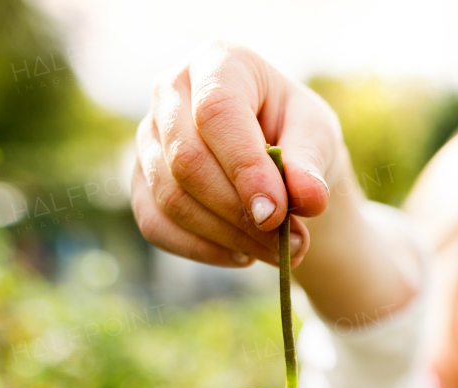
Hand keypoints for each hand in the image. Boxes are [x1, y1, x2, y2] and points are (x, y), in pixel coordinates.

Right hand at [132, 41, 340, 267]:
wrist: (275, 149)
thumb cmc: (295, 132)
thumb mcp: (316, 136)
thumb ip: (311, 164)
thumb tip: (308, 199)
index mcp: (218, 63)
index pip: (217, 112)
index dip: (245, 168)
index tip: (276, 214)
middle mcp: (170, 91)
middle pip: (186, 160)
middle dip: (239, 213)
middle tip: (290, 243)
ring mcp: (148, 136)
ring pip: (171, 197)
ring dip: (227, 237)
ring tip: (277, 252)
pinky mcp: (141, 180)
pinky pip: (157, 224)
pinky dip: (203, 249)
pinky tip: (242, 254)